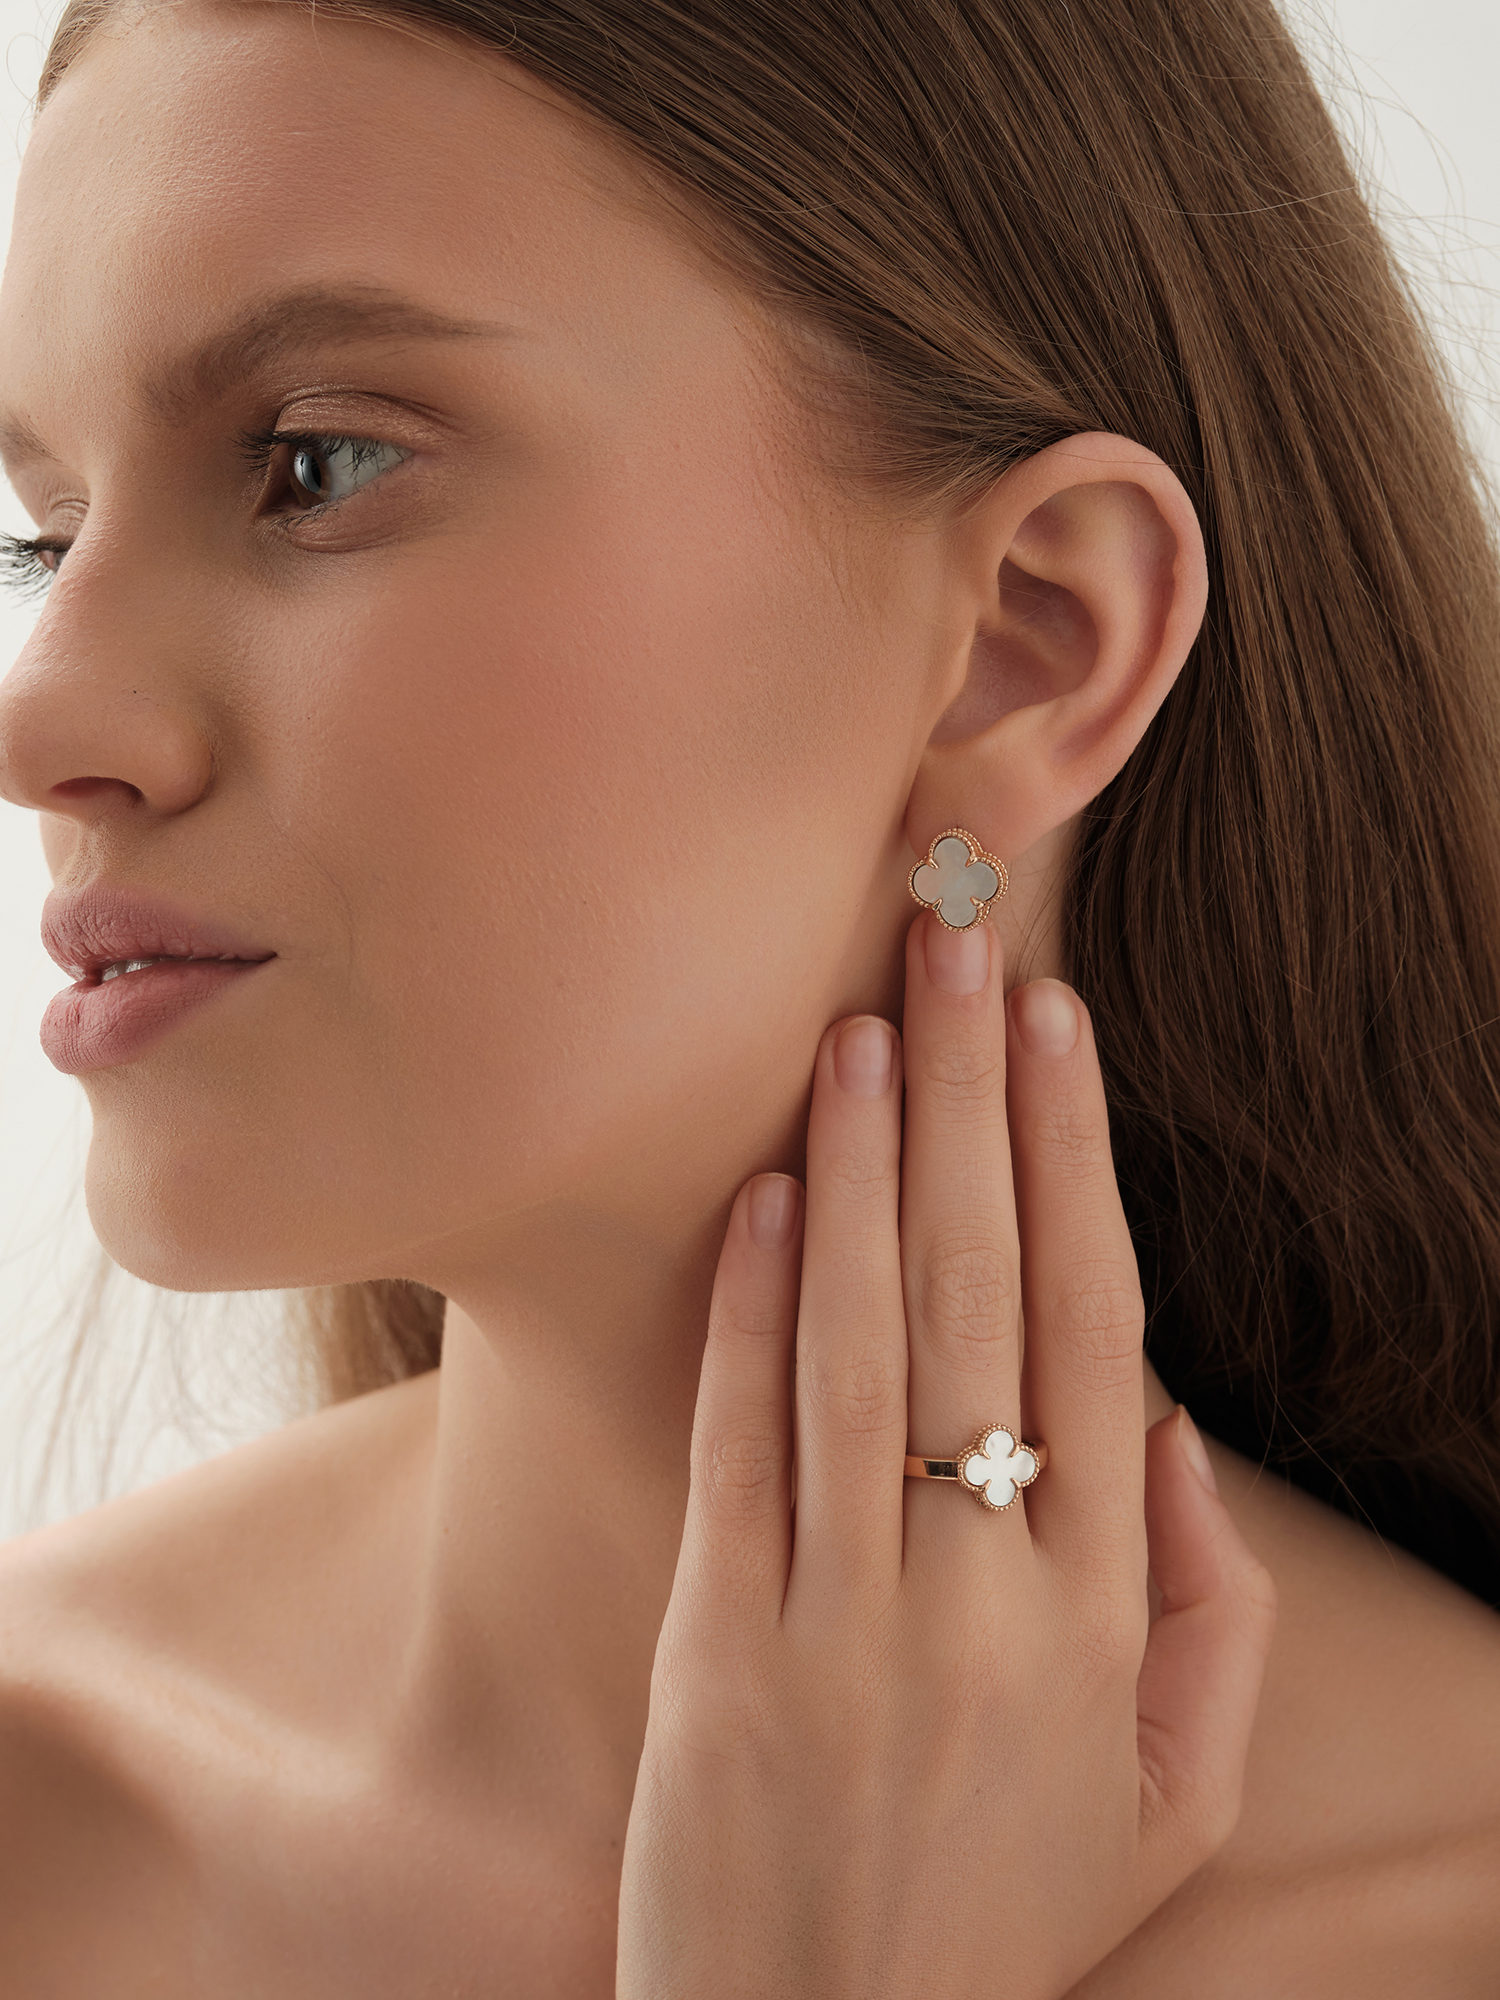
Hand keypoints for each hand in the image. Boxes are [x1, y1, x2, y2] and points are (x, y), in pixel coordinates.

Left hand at [616, 913, 1275, 1998]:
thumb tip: (1178, 1432)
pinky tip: (769, 1190)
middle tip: (954, 950)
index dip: (1074, 1164)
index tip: (1055, 1033)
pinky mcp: (722, 1640)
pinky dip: (754, 1306)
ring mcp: (847, 1611)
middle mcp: (987, 1587)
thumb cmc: (1004, 1916)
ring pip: (864, 1341)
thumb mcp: (1174, 1802)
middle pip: (985, 1295)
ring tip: (861, 1022)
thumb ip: (1218, 1617)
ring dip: (864, 1165)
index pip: (1098, 1332)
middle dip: (970, 1105)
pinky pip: (746, 1441)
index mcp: (1107, 1609)